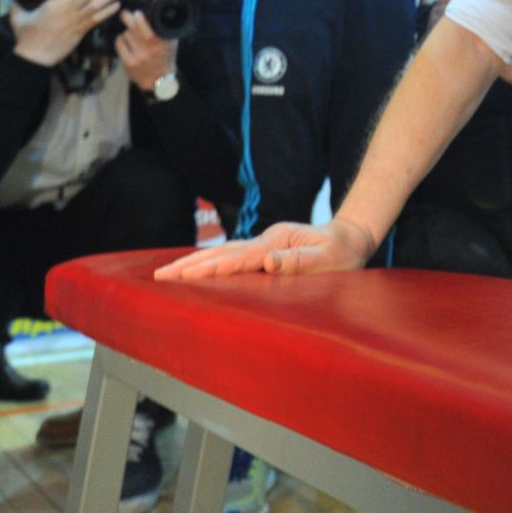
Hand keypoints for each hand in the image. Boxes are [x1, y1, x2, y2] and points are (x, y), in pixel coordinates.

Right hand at [9, 0, 122, 66]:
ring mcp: (75, 21)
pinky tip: (117, 7)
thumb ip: (16, 6)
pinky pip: (96, 20)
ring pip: (96, 6)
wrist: (35, 56)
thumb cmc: (26, 37)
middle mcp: (68, 10)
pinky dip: (107, 12)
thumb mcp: (18, 18)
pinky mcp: (80, 32)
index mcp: (54, 4)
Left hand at [115, 11, 177, 91]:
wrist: (158, 79)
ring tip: (132, 34)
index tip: (137, 13)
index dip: (140, 19)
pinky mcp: (128, 63)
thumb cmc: (165, 56)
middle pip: (133, 29)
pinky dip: (121, 39)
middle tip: (125, 13)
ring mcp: (138, 57)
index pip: (148, 28)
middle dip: (127, 18)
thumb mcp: (171, 42)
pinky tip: (125, 41)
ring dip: (127, 31)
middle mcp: (150, 51)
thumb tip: (156, 12)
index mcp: (161, 44)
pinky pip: (119, 43)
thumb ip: (165, 29)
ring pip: (126, 34)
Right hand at [154, 217, 377, 280]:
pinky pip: (232, 257)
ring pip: (223, 253)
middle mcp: (266, 241)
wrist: (351, 237)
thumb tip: (269, 262)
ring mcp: (264, 245)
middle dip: (189, 264)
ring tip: (167, 273)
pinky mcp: (265, 251)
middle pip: (221, 252)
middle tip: (159, 275)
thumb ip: (299, 260)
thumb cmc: (342, 253)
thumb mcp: (328, 258)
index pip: (238, 258)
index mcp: (276, 243)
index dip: (211, 268)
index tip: (185, 275)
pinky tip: (196, 269)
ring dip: (194, 262)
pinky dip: (210, 262)